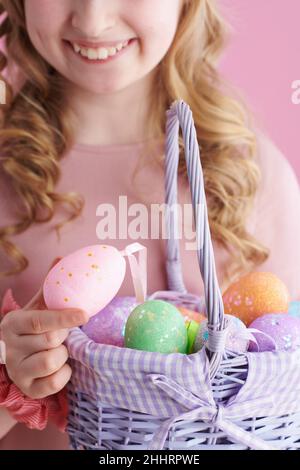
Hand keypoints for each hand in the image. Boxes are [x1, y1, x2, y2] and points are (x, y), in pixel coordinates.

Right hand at [0, 258, 88, 398]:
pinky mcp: (27, 389)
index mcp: (13, 323)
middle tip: (64, 334)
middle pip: (49, 340)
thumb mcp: (36, 307)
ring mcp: (17, 370)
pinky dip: (64, 374)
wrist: (13, 358)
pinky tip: (61, 366)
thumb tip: (60, 258)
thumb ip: (49, 286)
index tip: (85, 314)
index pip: (40, 320)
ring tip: (59, 350)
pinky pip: (54, 383)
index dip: (64, 317)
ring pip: (51, 361)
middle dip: (64, 336)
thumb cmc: (31, 328)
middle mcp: (10, 347)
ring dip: (63, 355)